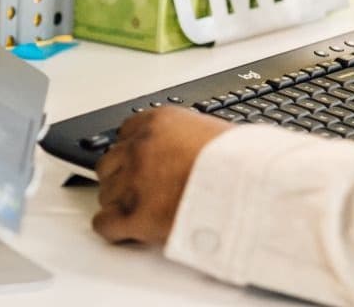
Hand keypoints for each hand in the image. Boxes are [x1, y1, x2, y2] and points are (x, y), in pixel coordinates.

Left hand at [91, 106, 233, 246]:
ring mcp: (133, 181)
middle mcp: (140, 148)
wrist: (248, 187)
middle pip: (109, 164)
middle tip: (141, 191)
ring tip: (143, 212)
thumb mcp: (210, 132)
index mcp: (158, 122)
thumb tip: (182, 151)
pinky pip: (105, 224)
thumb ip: (184, 138)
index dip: (132, 153)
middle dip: (122, 178)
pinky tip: (127, 230)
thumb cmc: (241, 162)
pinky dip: (114, 229)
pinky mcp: (134, 216)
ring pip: (106, 194)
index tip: (139, 164)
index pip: (124, 134)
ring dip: (120, 204)